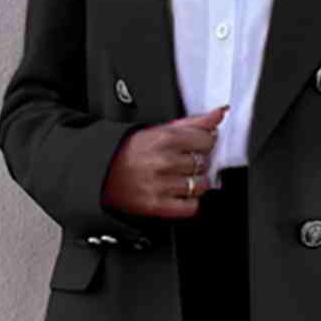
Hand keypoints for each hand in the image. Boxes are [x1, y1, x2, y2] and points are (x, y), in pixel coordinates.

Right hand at [101, 105, 229, 218]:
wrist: (102, 173)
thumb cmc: (129, 152)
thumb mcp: (158, 130)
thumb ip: (191, 123)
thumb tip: (218, 113)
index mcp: (165, 139)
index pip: (206, 139)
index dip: (205, 142)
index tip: (198, 145)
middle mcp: (164, 162)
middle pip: (204, 162)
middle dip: (199, 162)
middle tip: (184, 161)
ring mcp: (162, 186)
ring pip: (201, 185)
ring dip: (196, 182)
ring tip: (182, 178)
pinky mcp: (158, 206)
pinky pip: (191, 207)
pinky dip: (190, 202)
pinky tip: (180, 194)